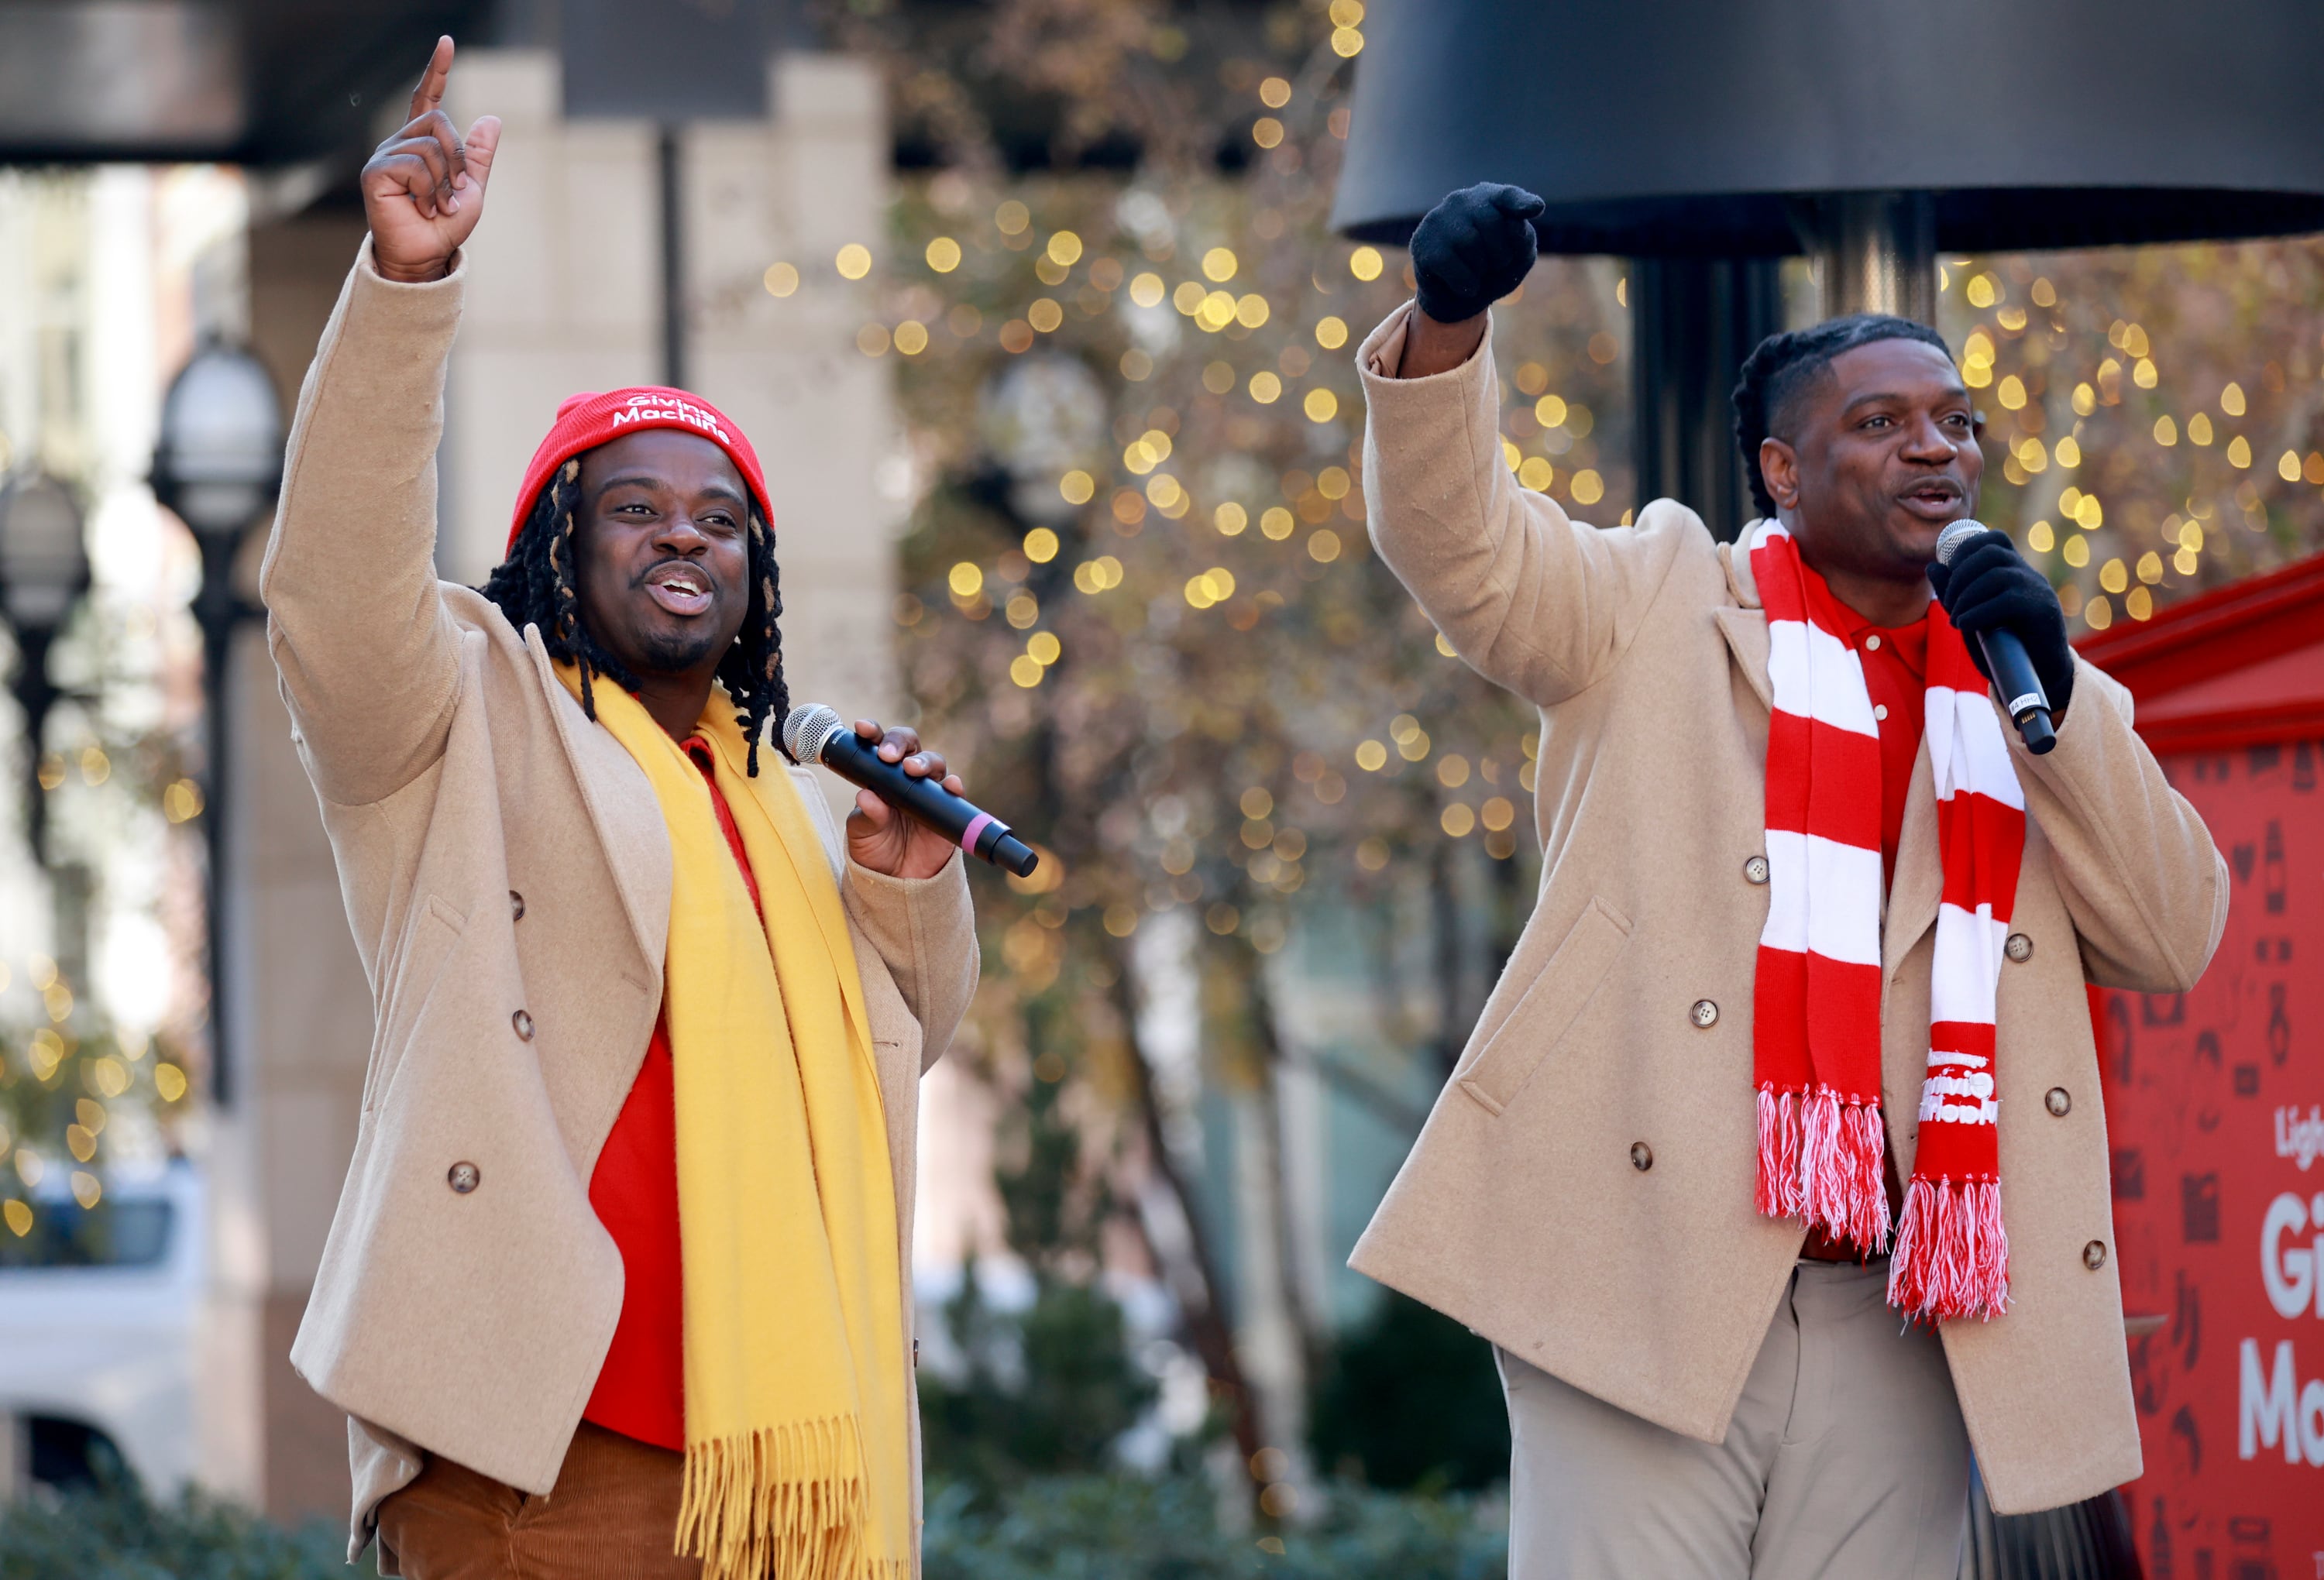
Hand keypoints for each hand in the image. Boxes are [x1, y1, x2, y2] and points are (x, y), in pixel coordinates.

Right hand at [361, 37, 501, 283]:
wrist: (427, 255)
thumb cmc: (444, 224)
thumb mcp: (472, 188)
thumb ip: (478, 156)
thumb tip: (492, 118)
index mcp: (422, 143)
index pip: (427, 99)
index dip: (437, 71)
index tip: (446, 42)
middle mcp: (399, 142)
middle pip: (439, 122)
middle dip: (458, 159)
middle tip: (455, 192)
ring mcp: (384, 155)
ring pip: (431, 146)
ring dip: (446, 182)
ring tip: (438, 205)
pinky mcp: (375, 171)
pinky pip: (416, 165)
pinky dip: (430, 190)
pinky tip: (423, 208)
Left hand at [843, 720, 964, 880]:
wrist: (896, 883)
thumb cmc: (874, 850)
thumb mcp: (861, 834)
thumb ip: (865, 816)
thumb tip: (867, 796)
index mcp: (881, 776)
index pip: (878, 746)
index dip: (873, 733)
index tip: (863, 728)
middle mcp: (906, 778)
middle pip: (910, 746)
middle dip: (899, 743)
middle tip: (888, 756)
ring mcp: (929, 792)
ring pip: (934, 763)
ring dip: (925, 761)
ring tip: (912, 770)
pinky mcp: (947, 810)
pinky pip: (954, 793)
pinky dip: (954, 786)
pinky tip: (951, 786)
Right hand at [1411, 182, 1543, 327]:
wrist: (1457, 298)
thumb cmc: (1492, 270)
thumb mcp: (1518, 257)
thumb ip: (1524, 239)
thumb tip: (1516, 225)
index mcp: (1490, 198)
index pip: (1508, 197)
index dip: (1521, 203)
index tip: (1536, 208)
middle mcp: (1462, 200)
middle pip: (1492, 223)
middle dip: (1500, 254)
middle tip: (1494, 266)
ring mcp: (1439, 218)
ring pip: (1470, 243)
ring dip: (1480, 270)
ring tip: (1476, 272)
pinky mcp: (1422, 242)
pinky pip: (1451, 264)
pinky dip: (1465, 283)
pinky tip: (1464, 285)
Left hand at [1926, 528, 2075, 717]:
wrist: (2038, 676)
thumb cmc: (2003, 646)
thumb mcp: (1972, 616)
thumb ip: (1953, 593)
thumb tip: (1932, 566)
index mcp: (2014, 570)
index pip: (1993, 539)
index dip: (1965, 549)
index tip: (1949, 574)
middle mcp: (2029, 574)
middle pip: (1990, 553)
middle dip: (1959, 575)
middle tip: (1948, 603)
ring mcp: (2039, 591)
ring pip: (1997, 575)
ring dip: (1965, 596)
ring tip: (1955, 619)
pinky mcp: (2043, 611)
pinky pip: (2006, 600)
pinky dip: (1977, 612)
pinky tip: (1964, 625)